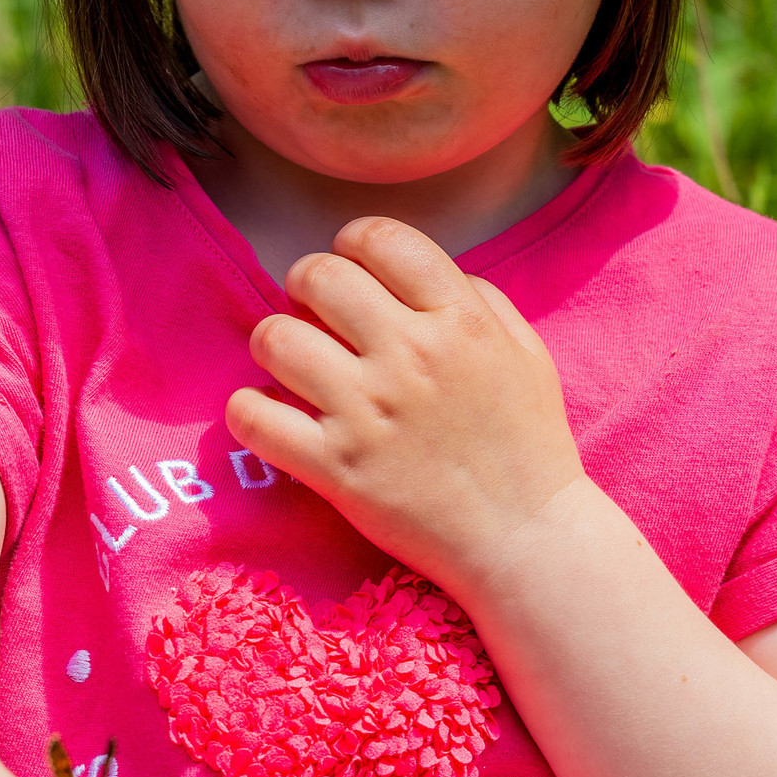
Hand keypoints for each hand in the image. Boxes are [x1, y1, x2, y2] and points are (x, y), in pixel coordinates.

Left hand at [228, 216, 584, 602]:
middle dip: (305, 283)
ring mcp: (367, 412)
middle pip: (318, 275)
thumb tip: (413, 273)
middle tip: (314, 312)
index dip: (353, 243)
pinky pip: (254, 418)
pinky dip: (248, 411)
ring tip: (291, 364)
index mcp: (459, 320)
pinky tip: (269, 414)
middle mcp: (409, 356)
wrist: (526, 538)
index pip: (381, 238)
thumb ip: (477, 299)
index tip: (351, 267)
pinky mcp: (336, 468)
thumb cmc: (528, 444)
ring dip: (274, 343)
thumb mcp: (525, 353)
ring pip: (275, 338)